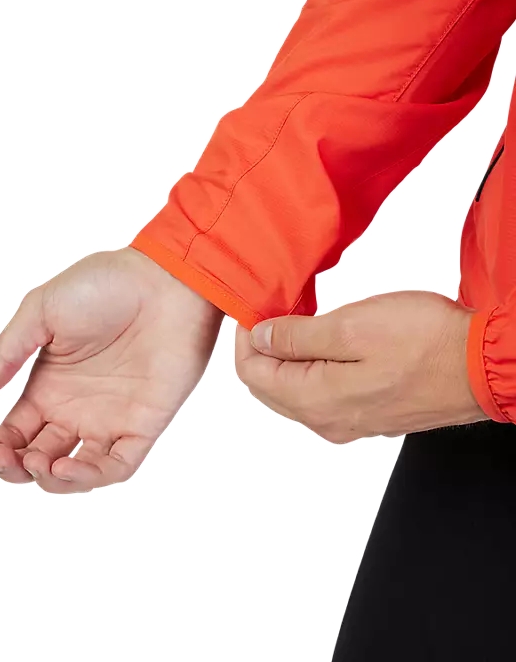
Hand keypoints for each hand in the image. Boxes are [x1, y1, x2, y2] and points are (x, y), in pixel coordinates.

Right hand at [0, 247, 222, 492]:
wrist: (164, 278)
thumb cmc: (103, 285)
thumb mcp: (41, 313)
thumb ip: (4, 355)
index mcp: (48, 386)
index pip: (13, 433)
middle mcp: (75, 409)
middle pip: (36, 459)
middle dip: (12, 468)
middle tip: (0, 458)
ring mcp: (109, 419)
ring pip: (74, 473)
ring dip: (49, 480)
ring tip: (35, 463)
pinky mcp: (142, 425)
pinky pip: (117, 466)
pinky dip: (91, 477)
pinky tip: (65, 468)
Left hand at [234, 290, 487, 443]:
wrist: (485, 366)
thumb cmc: (425, 341)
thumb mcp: (350, 327)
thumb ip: (296, 337)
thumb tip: (260, 338)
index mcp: (315, 402)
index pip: (252, 374)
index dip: (246, 338)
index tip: (255, 308)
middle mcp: (327, 421)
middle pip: (268, 386)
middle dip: (262, 348)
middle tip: (274, 312)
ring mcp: (348, 422)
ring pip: (293, 390)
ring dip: (287, 357)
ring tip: (300, 320)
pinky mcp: (368, 415)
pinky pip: (321, 393)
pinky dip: (311, 367)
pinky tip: (325, 341)